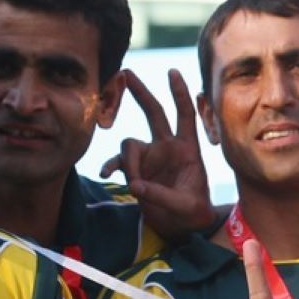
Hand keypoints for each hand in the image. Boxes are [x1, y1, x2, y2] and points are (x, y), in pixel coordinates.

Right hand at [97, 69, 217, 240]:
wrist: (182, 226)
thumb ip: (161, 196)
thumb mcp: (185, 206)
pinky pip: (118, 161)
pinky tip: (106, 174)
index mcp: (187, 149)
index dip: (180, 93)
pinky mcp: (136, 170)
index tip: (172, 72)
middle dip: (141, 92)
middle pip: (154, 113)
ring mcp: (150, 157)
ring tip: (134, 184)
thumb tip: (134, 185)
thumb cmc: (192, 213)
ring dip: (127, 161)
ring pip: (130, 143)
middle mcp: (167, 148)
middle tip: (126, 73)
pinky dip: (112, 166)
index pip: (185, 115)